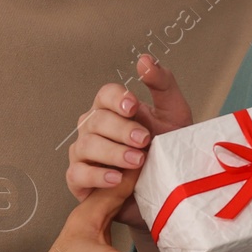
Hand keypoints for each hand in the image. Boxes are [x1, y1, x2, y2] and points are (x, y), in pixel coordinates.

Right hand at [66, 53, 194, 230]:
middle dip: (121, 130)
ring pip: (85, 146)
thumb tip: (144, 60)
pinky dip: (96, 176)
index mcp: (111, 109)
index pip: (105, 95)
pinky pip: (77, 174)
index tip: (133, 106)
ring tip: (137, 161)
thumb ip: (162, 84)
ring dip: (112, 153)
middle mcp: (93, 128)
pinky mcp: (79, 181)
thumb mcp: (174, 114)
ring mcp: (83, 154)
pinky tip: (115, 178)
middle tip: (145, 141)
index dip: (117, 99)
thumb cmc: (167, 150)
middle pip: (96, 120)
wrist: (168, 191)